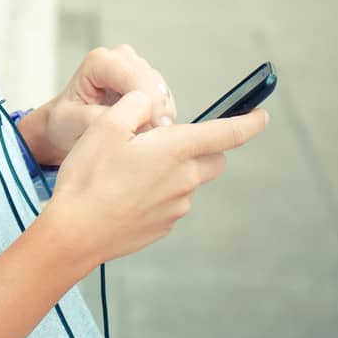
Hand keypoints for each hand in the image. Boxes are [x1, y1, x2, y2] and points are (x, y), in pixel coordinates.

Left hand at [40, 45, 177, 163]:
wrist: (67, 128)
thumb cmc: (65, 123)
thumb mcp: (70, 122)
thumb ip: (95, 117)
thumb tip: (125, 119)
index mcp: (98, 62)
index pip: (130, 74)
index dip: (147, 98)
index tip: (157, 126)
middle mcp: (120, 58)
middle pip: (150, 79)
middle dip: (158, 108)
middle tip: (160, 136)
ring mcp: (136, 69)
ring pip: (160, 89)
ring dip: (161, 113)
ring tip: (153, 137)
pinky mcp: (147, 84)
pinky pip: (165, 98)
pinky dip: (163, 116)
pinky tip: (153, 132)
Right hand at [47, 91, 269, 277]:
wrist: (74, 233)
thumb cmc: (88, 176)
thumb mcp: (106, 124)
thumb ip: (137, 104)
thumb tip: (152, 105)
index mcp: (175, 150)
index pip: (227, 133)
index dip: (249, 121)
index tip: (263, 115)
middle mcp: (185, 180)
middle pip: (214, 159)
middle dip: (205, 147)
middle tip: (167, 141)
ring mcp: (176, 207)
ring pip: (188, 181)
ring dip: (173, 171)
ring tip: (128, 170)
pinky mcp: (163, 226)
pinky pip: (170, 202)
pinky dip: (157, 193)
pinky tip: (124, 193)